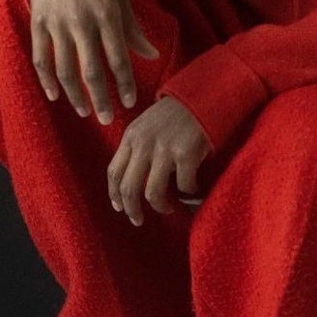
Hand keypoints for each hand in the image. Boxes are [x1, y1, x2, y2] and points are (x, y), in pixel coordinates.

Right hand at [28, 0, 158, 121]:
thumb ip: (133, 30)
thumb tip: (153, 56)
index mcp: (106, 16)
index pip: (118, 59)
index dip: (123, 84)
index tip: (129, 103)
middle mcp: (81, 22)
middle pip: (91, 71)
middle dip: (100, 99)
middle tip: (107, 120)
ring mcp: (57, 24)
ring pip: (65, 69)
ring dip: (75, 95)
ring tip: (85, 111)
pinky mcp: (38, 23)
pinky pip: (41, 58)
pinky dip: (47, 80)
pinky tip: (56, 96)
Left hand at [107, 97, 211, 224]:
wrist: (203, 95)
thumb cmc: (175, 113)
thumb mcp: (147, 125)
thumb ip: (137, 147)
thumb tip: (133, 179)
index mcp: (131, 136)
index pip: (113, 172)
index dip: (114, 194)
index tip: (119, 207)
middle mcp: (144, 143)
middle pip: (129, 187)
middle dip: (132, 209)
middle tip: (138, 220)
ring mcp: (165, 149)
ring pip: (152, 192)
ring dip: (160, 206)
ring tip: (168, 208)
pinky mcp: (186, 154)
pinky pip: (183, 186)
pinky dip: (188, 193)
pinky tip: (192, 189)